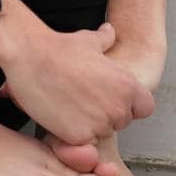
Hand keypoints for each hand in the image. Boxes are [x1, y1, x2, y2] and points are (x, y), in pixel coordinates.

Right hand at [0, 19, 154, 147]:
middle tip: (83, 100)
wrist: (31, 58)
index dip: (129, 104)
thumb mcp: (89, 40)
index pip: (144, 107)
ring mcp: (100, 125)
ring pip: (100, 134)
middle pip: (120, 122)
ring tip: (68, 105)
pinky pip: (82, 143)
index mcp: (128, 86)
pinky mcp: (79, 137)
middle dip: (106, 115)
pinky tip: (59, 116)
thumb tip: (109, 31)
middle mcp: (119, 108)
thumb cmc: (59, 47)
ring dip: (88, 126)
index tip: (111, 98)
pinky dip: (72, 135)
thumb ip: (105, 40)